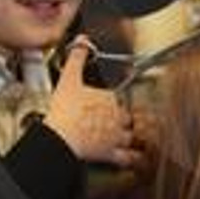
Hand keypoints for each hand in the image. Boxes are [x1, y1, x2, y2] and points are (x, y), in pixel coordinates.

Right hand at [44, 41, 139, 165]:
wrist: (60, 137)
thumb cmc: (64, 110)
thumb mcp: (69, 79)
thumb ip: (77, 58)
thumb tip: (82, 40)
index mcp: (109, 98)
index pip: (117, 98)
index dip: (112, 102)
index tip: (108, 105)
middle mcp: (116, 117)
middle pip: (127, 116)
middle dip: (126, 118)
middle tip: (122, 121)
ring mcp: (115, 136)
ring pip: (132, 135)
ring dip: (135, 136)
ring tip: (138, 138)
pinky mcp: (111, 154)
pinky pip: (128, 157)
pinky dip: (135, 158)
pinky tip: (139, 158)